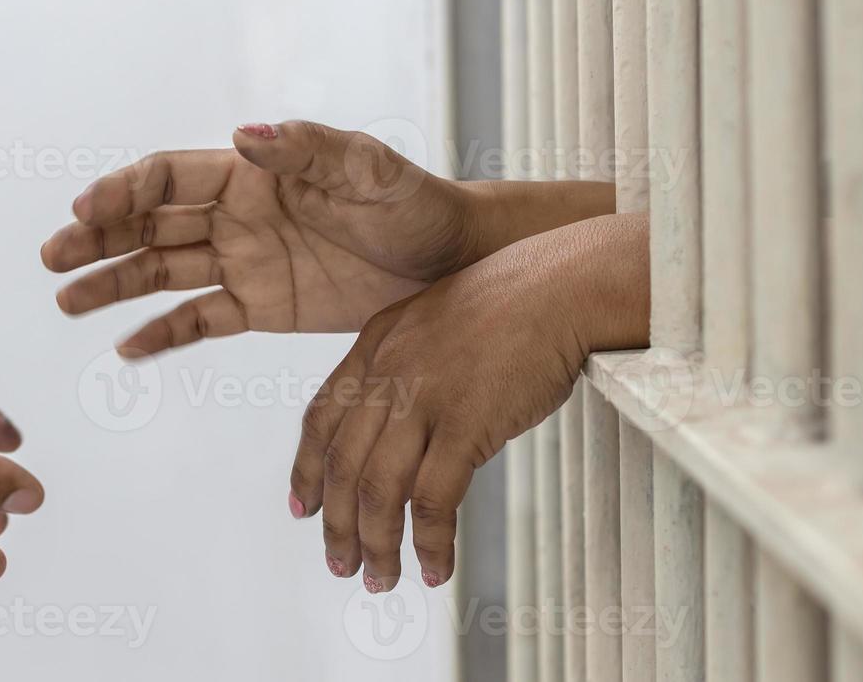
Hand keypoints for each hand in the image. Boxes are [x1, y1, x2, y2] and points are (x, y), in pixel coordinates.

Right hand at [42, 121, 476, 355]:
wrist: (451, 264)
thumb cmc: (412, 204)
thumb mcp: (367, 170)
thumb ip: (307, 150)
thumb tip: (243, 134)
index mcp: (251, 174)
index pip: (169, 178)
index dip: (123, 191)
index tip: (84, 211)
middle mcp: (236, 215)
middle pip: (149, 223)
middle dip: (98, 238)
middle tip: (52, 257)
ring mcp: (244, 262)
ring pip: (161, 272)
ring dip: (113, 283)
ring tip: (66, 299)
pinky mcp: (261, 308)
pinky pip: (200, 321)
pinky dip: (163, 333)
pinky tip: (126, 346)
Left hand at [288, 213, 648, 591]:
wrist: (560, 283)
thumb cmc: (513, 302)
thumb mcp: (436, 322)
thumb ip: (410, 365)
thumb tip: (409, 424)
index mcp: (375, 345)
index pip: (321, 417)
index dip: (306, 468)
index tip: (303, 505)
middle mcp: (387, 372)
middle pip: (342, 463)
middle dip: (337, 524)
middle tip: (342, 564)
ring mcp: (422, 397)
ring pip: (377, 488)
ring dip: (376, 544)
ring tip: (380, 578)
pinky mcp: (464, 422)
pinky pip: (432, 498)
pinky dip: (429, 541)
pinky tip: (435, 566)